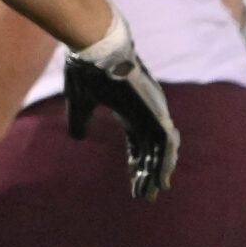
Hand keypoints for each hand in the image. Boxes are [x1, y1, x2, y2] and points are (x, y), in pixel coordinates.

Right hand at [62, 10, 179, 199]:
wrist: (96, 50)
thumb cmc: (86, 70)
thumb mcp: (79, 101)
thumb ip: (80, 119)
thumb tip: (77, 137)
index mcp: (129, 112)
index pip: (137, 144)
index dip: (136, 164)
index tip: (133, 184)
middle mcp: (146, 114)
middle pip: (151, 151)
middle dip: (148, 174)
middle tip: (145, 196)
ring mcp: (154, 113)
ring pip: (163, 150)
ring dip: (158, 172)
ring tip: (152, 193)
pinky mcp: (156, 113)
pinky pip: (167, 144)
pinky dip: (165, 162)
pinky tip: (162, 178)